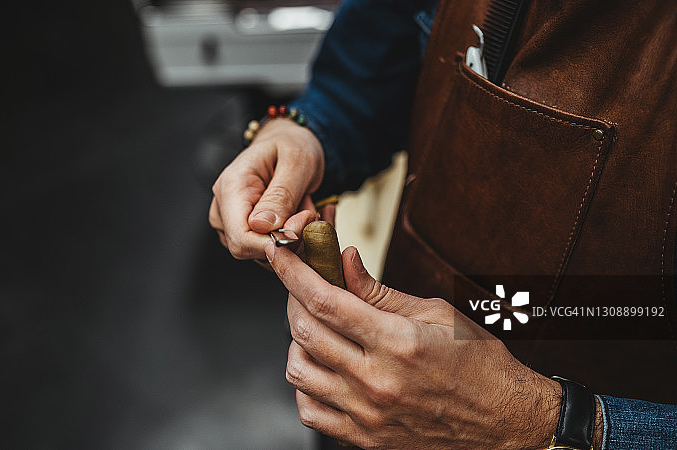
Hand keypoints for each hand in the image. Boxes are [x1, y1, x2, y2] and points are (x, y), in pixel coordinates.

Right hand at [209, 118, 323, 259]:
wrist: (288, 142)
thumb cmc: (291, 145)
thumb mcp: (297, 162)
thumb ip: (282, 195)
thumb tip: (263, 227)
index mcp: (231, 187)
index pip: (241, 238)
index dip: (275, 242)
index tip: (303, 224)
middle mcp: (224, 208)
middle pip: (251, 249)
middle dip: (287, 238)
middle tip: (308, 210)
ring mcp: (230, 223)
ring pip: (262, 253)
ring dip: (292, 238)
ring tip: (303, 207)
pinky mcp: (244, 232)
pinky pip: (269, 250)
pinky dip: (290, 240)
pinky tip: (298, 216)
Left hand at [266, 242, 563, 448]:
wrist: (506, 423)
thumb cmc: (480, 366)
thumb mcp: (437, 314)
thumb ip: (382, 291)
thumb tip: (347, 262)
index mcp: (397, 343)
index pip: (326, 301)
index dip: (293, 273)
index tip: (280, 254)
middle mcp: (377, 381)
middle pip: (305, 332)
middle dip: (292, 299)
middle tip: (301, 286)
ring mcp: (367, 414)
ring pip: (299, 371)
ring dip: (297, 342)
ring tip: (315, 328)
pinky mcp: (366, 438)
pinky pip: (311, 410)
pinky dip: (305, 384)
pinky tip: (321, 368)